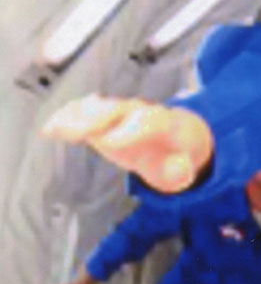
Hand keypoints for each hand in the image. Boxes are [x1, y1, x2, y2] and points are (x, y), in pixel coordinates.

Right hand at [42, 95, 213, 192]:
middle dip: (98, 118)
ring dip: (77, 116)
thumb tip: (182, 175)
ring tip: (55, 128)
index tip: (110, 143)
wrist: (176, 133)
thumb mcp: (185, 165)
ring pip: (100, 108)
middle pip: (119, 110)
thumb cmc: (178, 151)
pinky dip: (69, 116)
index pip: (149, 121)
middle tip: (75, 132)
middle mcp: (141, 111)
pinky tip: (51, 128)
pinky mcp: (104, 116)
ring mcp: (122, 111)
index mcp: (165, 122)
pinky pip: (87, 111)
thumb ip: (181, 172)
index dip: (130, 130)